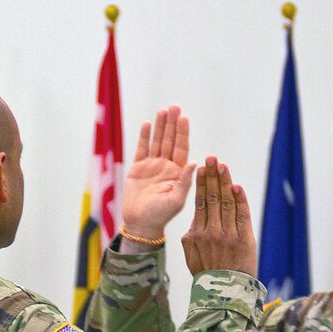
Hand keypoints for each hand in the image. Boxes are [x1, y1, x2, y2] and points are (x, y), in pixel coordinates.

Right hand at [120, 105, 195, 250]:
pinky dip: (144, 136)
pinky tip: (148, 124)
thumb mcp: (176, 200)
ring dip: (160, 126)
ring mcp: (152, 166)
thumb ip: (184, 181)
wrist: (140, 224)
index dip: (183, 133)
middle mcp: (166, 167)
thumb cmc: (160, 216)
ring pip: (157, 141)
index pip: (182, 148)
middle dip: (172, 124)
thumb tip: (194, 162)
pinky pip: (142, 149)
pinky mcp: (138, 168)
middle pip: (170, 140)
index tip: (184, 118)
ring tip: (163, 110)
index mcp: (178, 173)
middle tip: (175, 107)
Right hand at [181, 156, 256, 275]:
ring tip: (222, 166)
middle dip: (212, 176)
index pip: (199, 202)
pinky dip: (239, 200)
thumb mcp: (191, 256)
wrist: (224, 295)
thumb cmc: (207, 275)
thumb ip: (191, 236)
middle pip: (211, 198)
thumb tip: (194, 219)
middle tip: (212, 158)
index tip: (201, 167)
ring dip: (225, 182)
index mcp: (196, 234)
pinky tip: (236, 187)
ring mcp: (227, 236)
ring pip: (226, 203)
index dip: (201, 183)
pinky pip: (241, 215)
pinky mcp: (243, 240)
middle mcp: (211, 232)